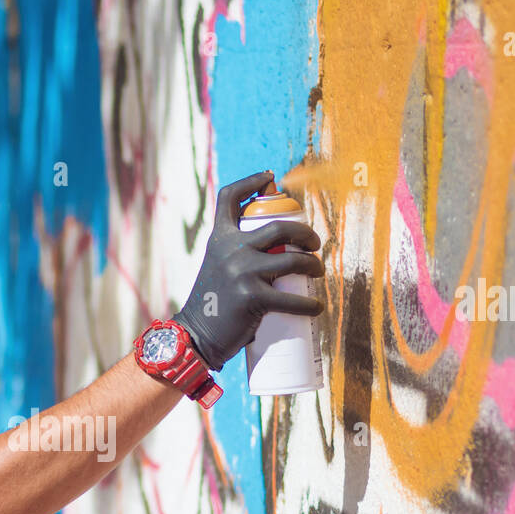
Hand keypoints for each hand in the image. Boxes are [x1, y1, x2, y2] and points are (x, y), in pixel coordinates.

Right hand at [172, 170, 324, 370]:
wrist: (196, 335)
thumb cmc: (212, 303)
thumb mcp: (217, 267)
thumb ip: (235, 253)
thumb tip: (274, 247)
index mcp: (219, 238)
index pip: (230, 197)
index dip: (251, 181)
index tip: (269, 178)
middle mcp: (230, 250)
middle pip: (279, 226)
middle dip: (305, 233)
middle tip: (315, 244)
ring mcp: (242, 273)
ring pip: (293, 260)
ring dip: (313, 265)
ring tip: (318, 272)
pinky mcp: (253, 298)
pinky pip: (291, 298)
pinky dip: (309, 305)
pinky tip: (316, 307)